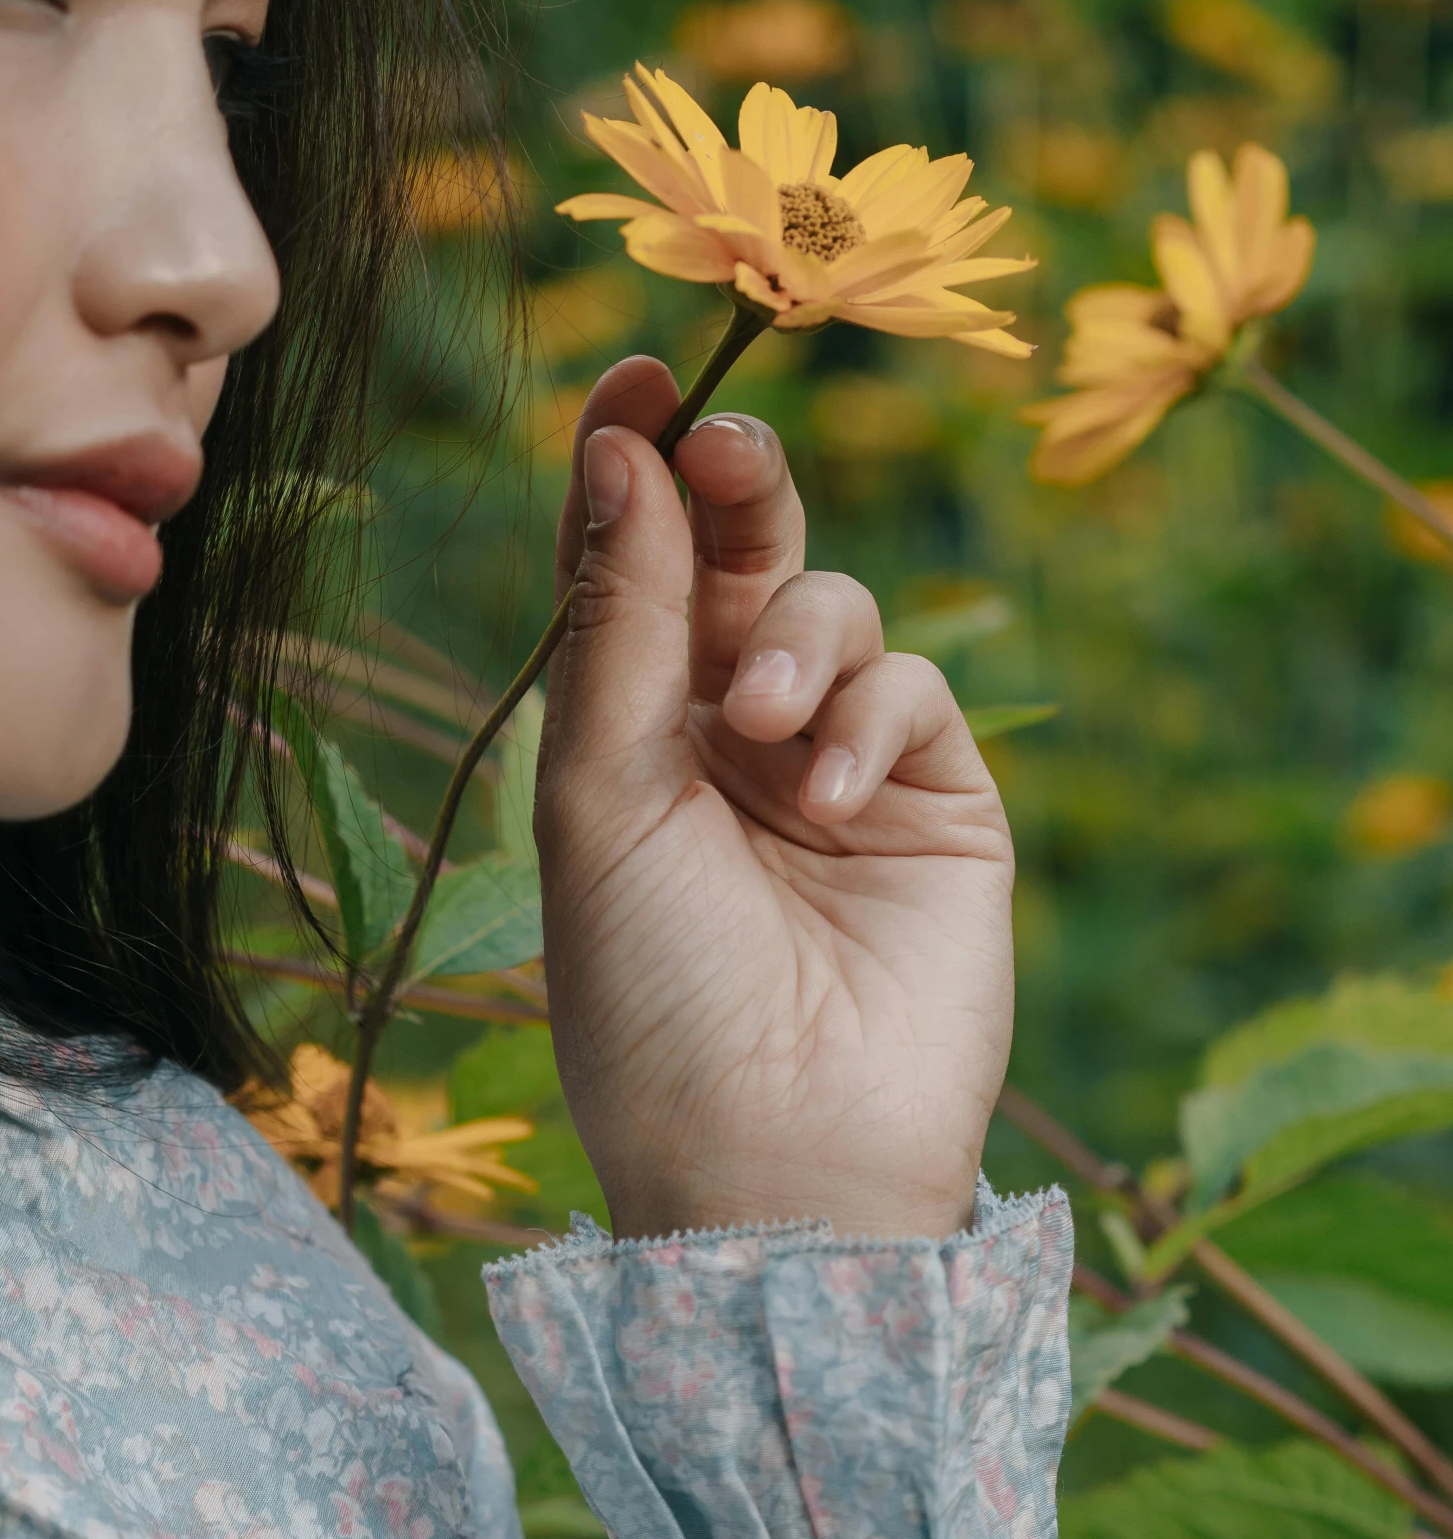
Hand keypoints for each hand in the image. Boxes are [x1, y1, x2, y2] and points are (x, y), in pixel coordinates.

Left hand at [535, 354, 1014, 1241]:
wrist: (772, 1158)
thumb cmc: (649, 990)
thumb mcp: (598, 790)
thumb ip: (621, 617)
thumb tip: (618, 446)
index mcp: (629, 723)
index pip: (635, 559)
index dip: (636, 463)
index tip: (636, 379)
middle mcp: (732, 725)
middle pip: (743, 552)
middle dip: (738, 485)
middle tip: (724, 445)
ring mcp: (840, 757)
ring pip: (838, 604)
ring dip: (799, 641)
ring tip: (762, 732)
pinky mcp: (940, 796)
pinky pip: (917, 686)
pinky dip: (871, 719)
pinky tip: (828, 799)